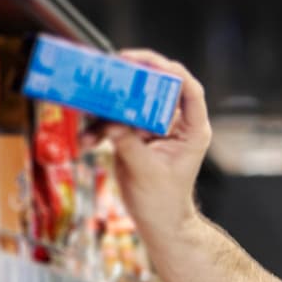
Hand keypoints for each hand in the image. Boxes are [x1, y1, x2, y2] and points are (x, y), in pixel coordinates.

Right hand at [94, 49, 210, 237]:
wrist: (157, 221)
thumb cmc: (162, 200)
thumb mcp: (145, 171)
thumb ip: (128, 143)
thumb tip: (111, 124)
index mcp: (193, 130)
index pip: (188, 90)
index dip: (168, 70)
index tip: (141, 60)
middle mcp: (177, 125)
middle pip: (157, 89)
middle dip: (132, 79)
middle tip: (110, 67)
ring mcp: (155, 129)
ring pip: (132, 104)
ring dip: (108, 109)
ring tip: (90, 113)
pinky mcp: (136, 136)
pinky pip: (116, 122)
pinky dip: (99, 129)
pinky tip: (87, 141)